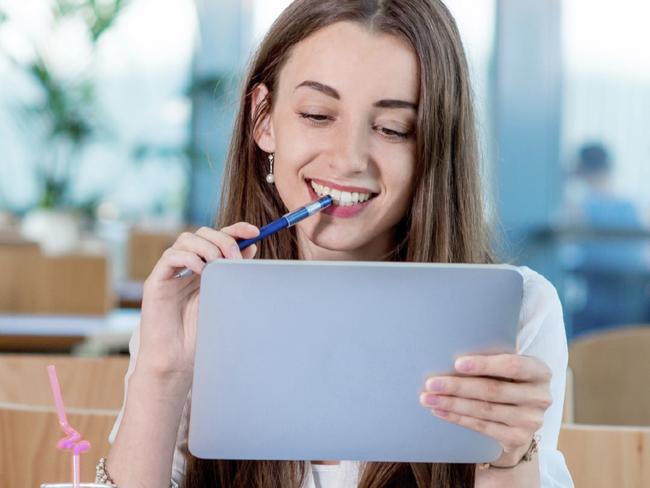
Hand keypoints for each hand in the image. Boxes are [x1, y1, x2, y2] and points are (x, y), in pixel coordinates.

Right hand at [136, 223, 259, 390]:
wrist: (178, 360)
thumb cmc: (200, 334)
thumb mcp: (225, 298)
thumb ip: (233, 274)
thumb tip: (252, 247)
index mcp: (204, 268)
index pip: (218, 238)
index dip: (235, 230)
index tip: (255, 231)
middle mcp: (187, 266)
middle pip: (202, 233)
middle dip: (222, 239)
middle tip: (234, 256)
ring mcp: (171, 272)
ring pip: (185, 239)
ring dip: (206, 246)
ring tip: (217, 263)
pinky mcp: (156, 281)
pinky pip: (170, 257)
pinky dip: (188, 258)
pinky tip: (200, 271)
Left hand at [419, 354, 551, 465]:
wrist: (519, 419)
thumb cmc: (506, 381)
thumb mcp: (506, 367)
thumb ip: (490, 358)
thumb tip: (447, 352)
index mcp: (540, 371)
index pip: (512, 365)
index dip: (484, 364)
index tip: (457, 363)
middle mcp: (540, 396)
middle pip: (493, 390)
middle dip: (457, 386)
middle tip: (431, 383)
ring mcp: (531, 420)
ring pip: (484, 410)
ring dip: (451, 404)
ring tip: (428, 398)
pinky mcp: (518, 438)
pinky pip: (482, 427)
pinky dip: (458, 418)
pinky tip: (440, 411)